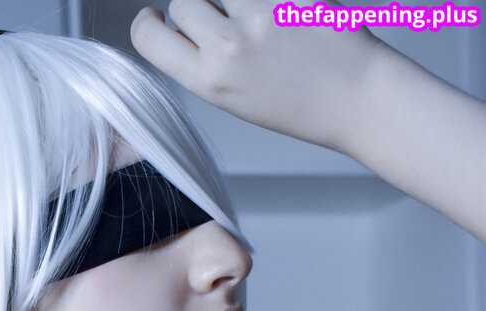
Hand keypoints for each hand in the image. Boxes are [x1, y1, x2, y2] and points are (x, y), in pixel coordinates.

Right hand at [130, 0, 386, 154]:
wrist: (358, 98)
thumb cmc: (303, 105)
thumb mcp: (237, 99)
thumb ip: (206, 62)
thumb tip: (183, 23)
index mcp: (209, 82)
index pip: (148, 37)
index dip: (149, 23)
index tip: (157, 19)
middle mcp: (228, 47)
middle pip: (183, 1)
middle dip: (202, 9)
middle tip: (230, 25)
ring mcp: (259, 14)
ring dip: (233, 0)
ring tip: (260, 19)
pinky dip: (266, 0)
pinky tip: (282, 14)